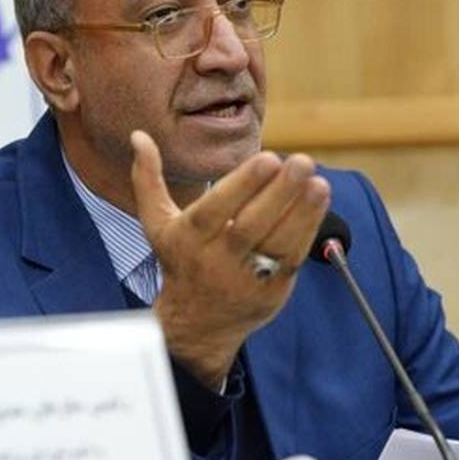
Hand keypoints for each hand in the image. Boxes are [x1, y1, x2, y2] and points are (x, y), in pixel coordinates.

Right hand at [130, 130, 329, 388]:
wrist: (197, 324)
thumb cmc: (181, 260)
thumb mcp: (157, 224)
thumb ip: (148, 180)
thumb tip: (139, 135)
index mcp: (189, 239)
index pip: (216, 210)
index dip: (243, 185)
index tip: (269, 157)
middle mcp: (217, 260)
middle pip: (250, 226)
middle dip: (279, 193)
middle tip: (302, 161)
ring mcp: (247, 279)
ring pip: (277, 243)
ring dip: (302, 212)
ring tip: (319, 182)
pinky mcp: (271, 291)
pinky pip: (292, 258)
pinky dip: (308, 230)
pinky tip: (319, 200)